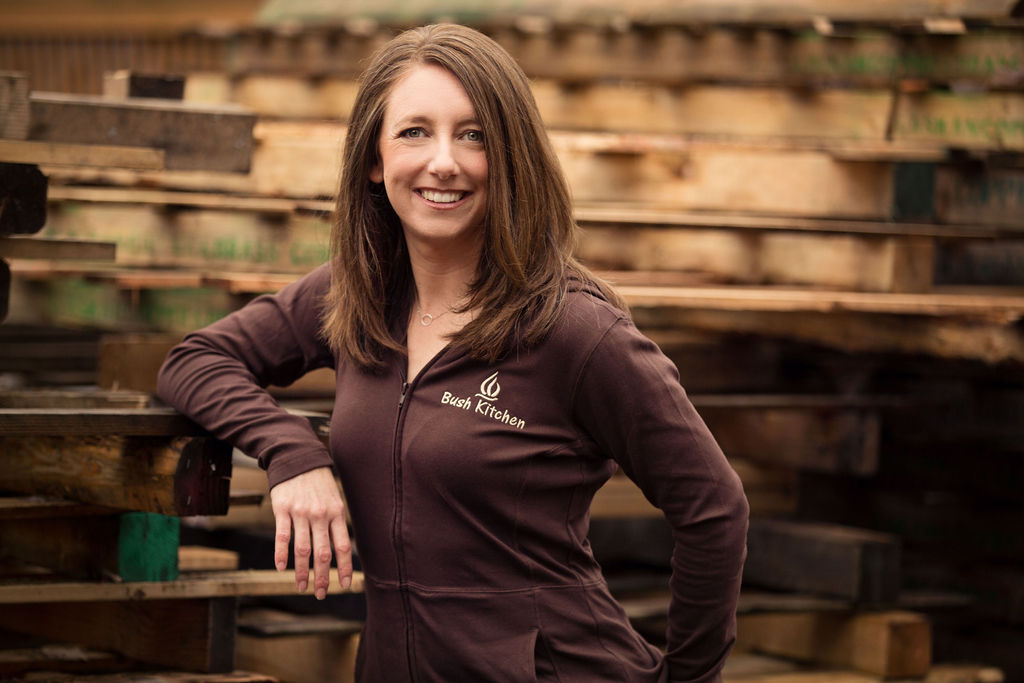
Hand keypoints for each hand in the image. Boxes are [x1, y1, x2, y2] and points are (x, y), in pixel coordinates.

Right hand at [269, 466, 352, 598]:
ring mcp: (300, 513)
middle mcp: (320, 515)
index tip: (344, 585)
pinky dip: (281, 554)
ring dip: (302, 572)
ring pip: (302, 549)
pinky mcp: (282, 509)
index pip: (342, 546)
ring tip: (301, 587)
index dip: (344, 568)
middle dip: (322, 577)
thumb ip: (336, 522)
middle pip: (322, 553)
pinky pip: (282, 536)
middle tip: (320, 594)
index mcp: (336, 513)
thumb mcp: (334, 499)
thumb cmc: (318, 482)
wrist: (298, 458)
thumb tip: (340, 550)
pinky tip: (281, 568)